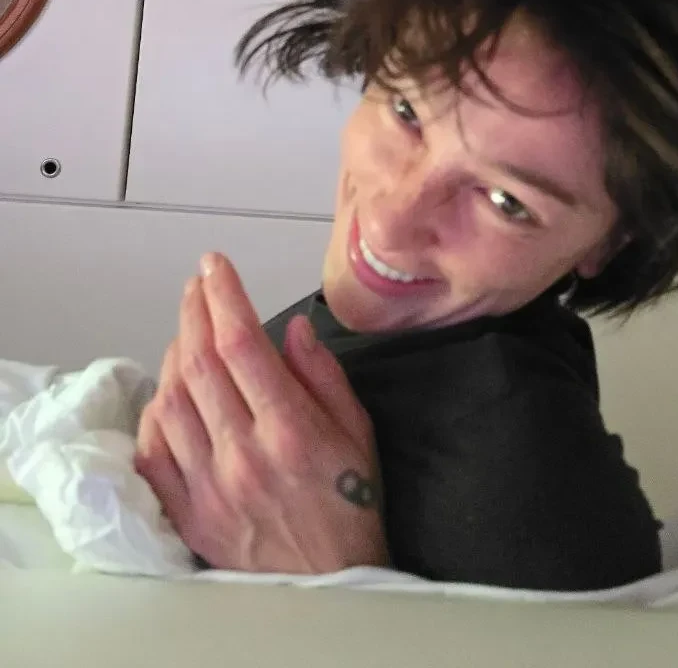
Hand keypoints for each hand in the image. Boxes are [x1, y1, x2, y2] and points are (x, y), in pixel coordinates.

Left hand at [135, 253, 387, 573]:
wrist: (328, 578)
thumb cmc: (350, 501)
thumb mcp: (358, 430)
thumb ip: (323, 375)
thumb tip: (292, 328)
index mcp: (290, 429)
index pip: (242, 344)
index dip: (224, 296)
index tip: (216, 266)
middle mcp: (243, 453)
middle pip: (199, 364)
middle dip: (194, 311)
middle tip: (197, 284)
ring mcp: (208, 485)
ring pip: (170, 402)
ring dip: (174, 354)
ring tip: (190, 332)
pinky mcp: (188, 511)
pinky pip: (152, 452)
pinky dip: (156, 411)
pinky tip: (171, 391)